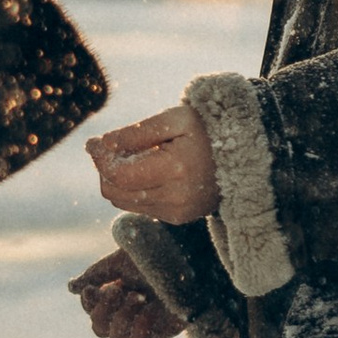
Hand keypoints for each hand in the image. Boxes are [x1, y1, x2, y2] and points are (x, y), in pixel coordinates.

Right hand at [68, 247, 185, 337]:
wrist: (185, 256)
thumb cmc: (154, 256)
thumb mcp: (120, 262)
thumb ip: (96, 275)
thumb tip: (70, 287)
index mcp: (114, 297)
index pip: (91, 311)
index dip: (88, 302)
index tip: (93, 287)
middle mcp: (125, 314)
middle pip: (99, 329)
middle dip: (104, 309)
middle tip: (118, 288)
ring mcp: (142, 326)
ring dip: (122, 317)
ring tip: (137, 296)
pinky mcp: (160, 332)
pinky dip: (141, 323)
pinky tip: (150, 307)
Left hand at [87, 102, 218, 222]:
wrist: (243, 155)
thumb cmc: (207, 130)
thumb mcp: (175, 119)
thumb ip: (135, 132)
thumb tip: (100, 144)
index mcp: (176, 169)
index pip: (117, 175)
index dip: (100, 159)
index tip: (94, 142)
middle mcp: (176, 198)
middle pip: (114, 192)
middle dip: (105, 170)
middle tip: (110, 147)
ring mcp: (177, 212)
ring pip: (123, 201)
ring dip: (118, 180)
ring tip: (135, 156)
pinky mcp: (177, 218)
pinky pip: (139, 206)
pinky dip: (135, 188)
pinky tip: (151, 170)